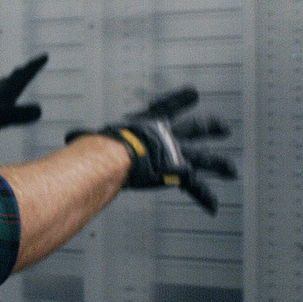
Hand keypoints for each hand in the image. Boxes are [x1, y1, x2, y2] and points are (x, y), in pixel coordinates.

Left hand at [0, 53, 48, 148]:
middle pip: (11, 81)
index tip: (44, 55)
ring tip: (9, 80)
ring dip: (6, 84)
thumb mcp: (0, 118)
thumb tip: (39, 110)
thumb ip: (19, 114)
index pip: (21, 78)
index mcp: (2, 95)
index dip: (33, 67)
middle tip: (29, 66)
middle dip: (22, 74)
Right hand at [67, 87, 234, 214]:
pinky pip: (196, 187)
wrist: (116, 155)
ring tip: (232, 170)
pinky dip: (205, 198)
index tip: (194, 94)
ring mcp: (176, 153)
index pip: (168, 107)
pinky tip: (214, 207)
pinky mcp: (178, 172)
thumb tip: (70, 138)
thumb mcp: (95, 137)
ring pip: (204, 158)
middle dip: (211, 128)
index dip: (180, 100)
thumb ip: (86, 137)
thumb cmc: (102, 145)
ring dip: (219, 164)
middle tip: (224, 127)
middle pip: (195, 129)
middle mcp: (168, 136)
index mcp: (149, 124)